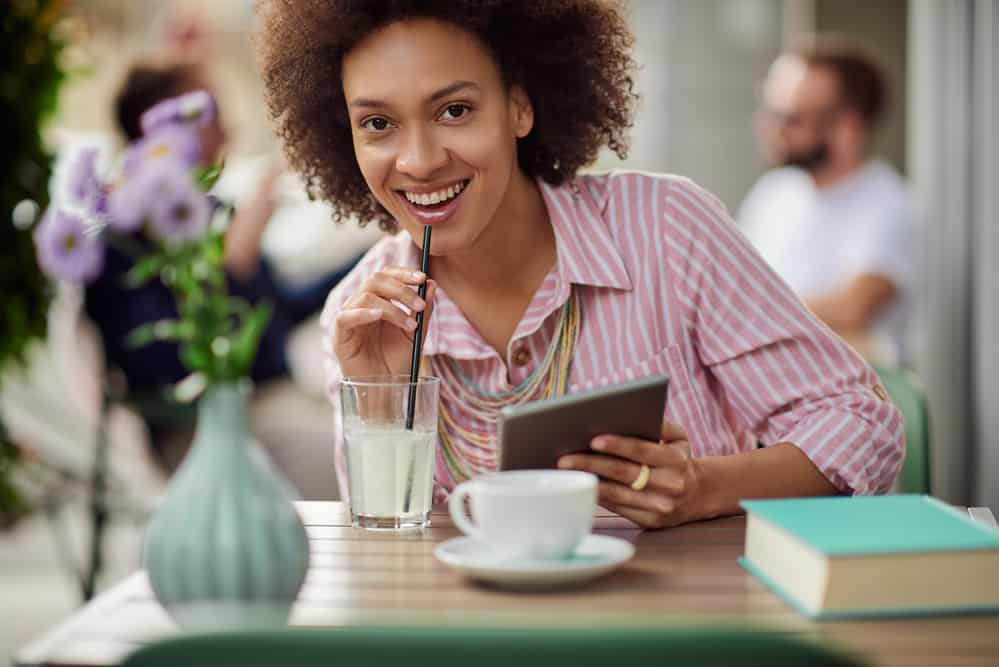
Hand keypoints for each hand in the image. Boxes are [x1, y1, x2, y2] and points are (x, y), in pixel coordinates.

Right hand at [334, 266, 435, 378]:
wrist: (387, 389)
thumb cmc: (398, 362)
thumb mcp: (416, 333)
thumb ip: (423, 310)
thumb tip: (432, 284)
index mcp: (379, 301)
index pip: (386, 275)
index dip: (403, 273)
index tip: (423, 278)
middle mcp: (362, 305)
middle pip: (375, 280)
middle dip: (401, 289)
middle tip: (419, 305)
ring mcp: (350, 318)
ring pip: (366, 297)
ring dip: (392, 308)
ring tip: (409, 325)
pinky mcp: (340, 335)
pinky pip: (346, 316)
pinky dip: (363, 313)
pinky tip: (379, 317)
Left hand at [557, 421, 701, 529]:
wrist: (698, 495)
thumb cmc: (678, 459)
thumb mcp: (679, 438)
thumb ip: (661, 424)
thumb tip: (633, 413)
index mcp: (676, 461)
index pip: (642, 451)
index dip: (618, 445)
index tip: (593, 440)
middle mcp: (670, 485)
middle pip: (624, 473)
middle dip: (591, 464)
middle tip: (564, 459)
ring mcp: (660, 506)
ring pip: (617, 494)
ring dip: (590, 482)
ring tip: (566, 472)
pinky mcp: (650, 521)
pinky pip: (618, 508)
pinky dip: (598, 496)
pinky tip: (581, 485)